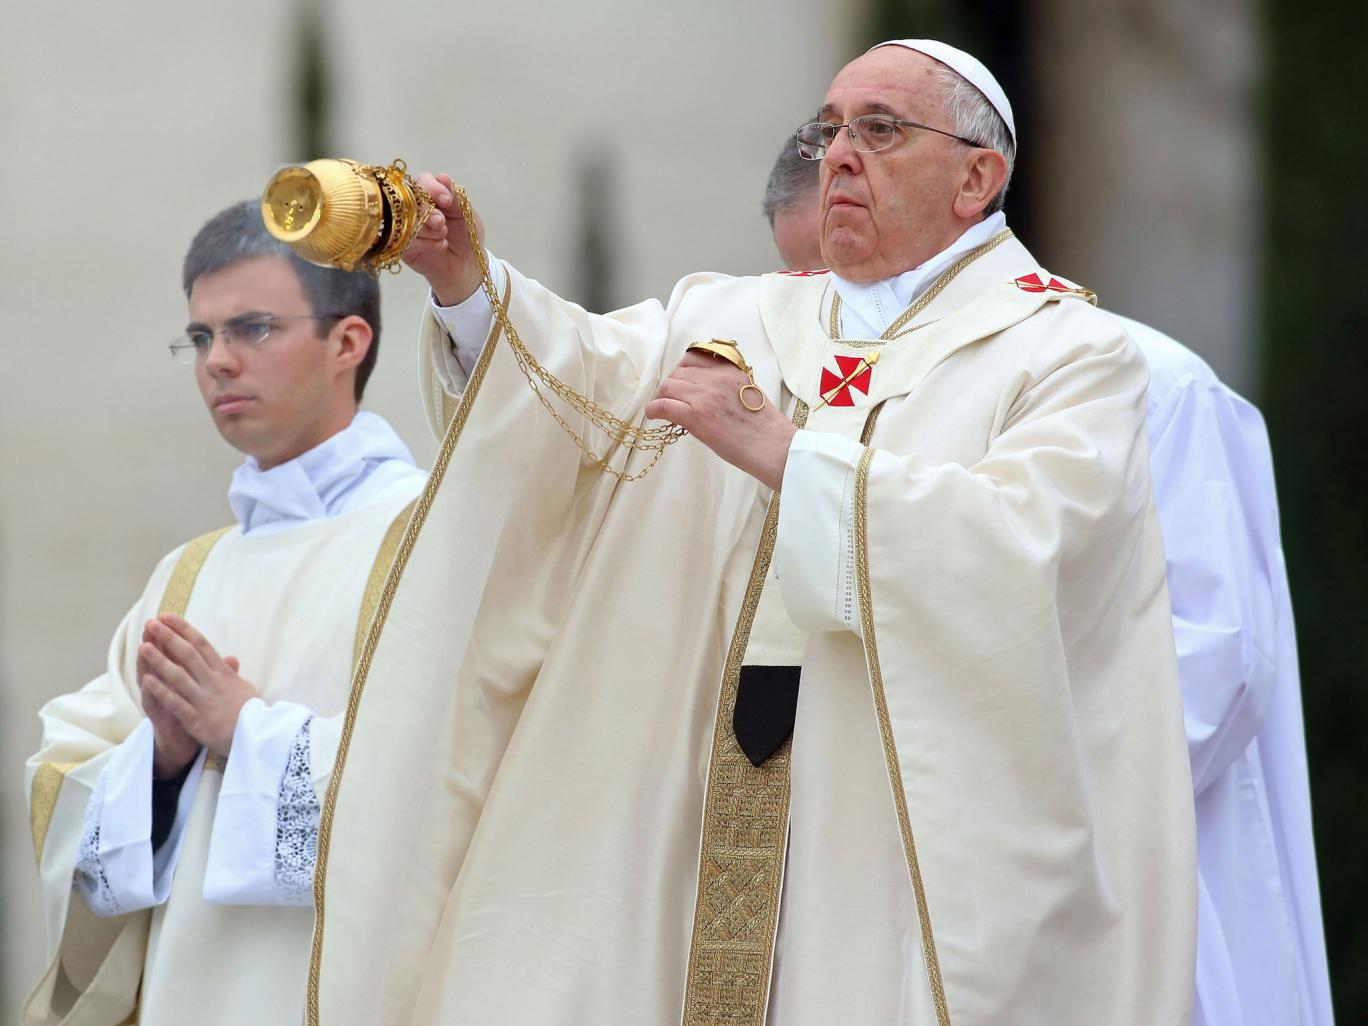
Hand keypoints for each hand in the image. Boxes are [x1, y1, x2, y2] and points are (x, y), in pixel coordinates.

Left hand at [138, 614, 256, 759]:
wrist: (257, 737)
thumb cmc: (250, 712)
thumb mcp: (244, 688)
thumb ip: (232, 673)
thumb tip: (230, 659)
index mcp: (223, 673)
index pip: (202, 645)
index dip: (184, 629)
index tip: (168, 616)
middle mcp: (212, 682)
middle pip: (188, 655)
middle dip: (169, 638)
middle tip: (152, 623)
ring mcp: (204, 699)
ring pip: (179, 676)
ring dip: (160, 660)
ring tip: (143, 646)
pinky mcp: (196, 718)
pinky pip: (176, 702)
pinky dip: (161, 691)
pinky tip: (147, 680)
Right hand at [403, 171, 486, 306]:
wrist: (467, 266)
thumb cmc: (467, 236)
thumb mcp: (467, 214)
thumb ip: (455, 196)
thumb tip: (443, 177)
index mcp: (432, 194)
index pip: (423, 180)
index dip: (432, 188)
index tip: (447, 200)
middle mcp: (417, 207)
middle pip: (411, 199)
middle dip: (429, 211)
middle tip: (442, 223)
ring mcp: (408, 225)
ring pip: (409, 220)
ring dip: (430, 230)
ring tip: (444, 236)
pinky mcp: (403, 244)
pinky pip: (408, 240)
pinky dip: (427, 244)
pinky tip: (441, 246)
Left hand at [644, 350, 796, 490]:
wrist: (773, 447)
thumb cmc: (764, 428)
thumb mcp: (747, 393)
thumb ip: (725, 386)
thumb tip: (702, 393)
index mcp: (729, 370)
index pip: (694, 357)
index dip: (682, 370)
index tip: (681, 382)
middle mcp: (715, 377)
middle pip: (678, 373)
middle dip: (671, 386)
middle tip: (669, 400)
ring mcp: (704, 395)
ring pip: (668, 386)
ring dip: (661, 397)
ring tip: (661, 409)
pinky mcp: (696, 416)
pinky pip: (663, 405)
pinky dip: (653, 410)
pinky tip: (653, 416)